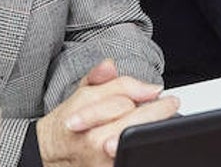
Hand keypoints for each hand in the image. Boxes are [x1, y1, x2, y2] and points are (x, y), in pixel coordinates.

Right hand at [36, 59, 178, 166]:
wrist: (49, 154)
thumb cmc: (68, 123)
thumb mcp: (83, 94)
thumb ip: (102, 78)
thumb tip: (111, 64)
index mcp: (84, 117)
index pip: (120, 102)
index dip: (142, 92)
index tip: (158, 90)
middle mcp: (93, 142)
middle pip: (131, 124)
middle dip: (154, 113)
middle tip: (171, 104)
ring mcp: (101, 161)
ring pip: (132, 142)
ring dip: (147, 130)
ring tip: (159, 120)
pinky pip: (129, 156)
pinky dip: (139, 146)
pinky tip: (143, 138)